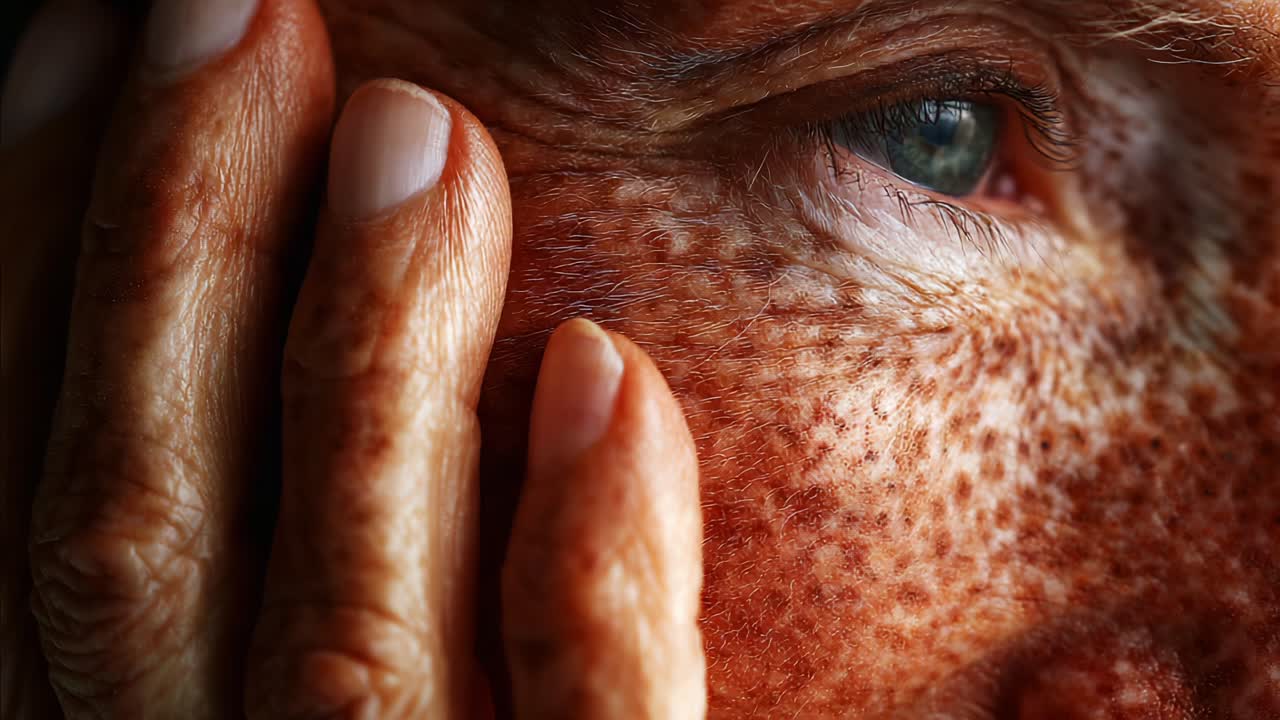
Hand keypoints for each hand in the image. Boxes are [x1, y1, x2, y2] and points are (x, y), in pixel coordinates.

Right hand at [2, 1, 704, 716]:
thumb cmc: (413, 708)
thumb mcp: (286, 629)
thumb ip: (252, 505)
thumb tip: (284, 228)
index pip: (54, 487)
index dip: (47, 245)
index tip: (97, 44)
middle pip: (141, 535)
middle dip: (172, 244)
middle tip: (241, 13)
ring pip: (344, 625)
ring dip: (371, 344)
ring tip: (419, 131)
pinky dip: (591, 554)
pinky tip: (601, 367)